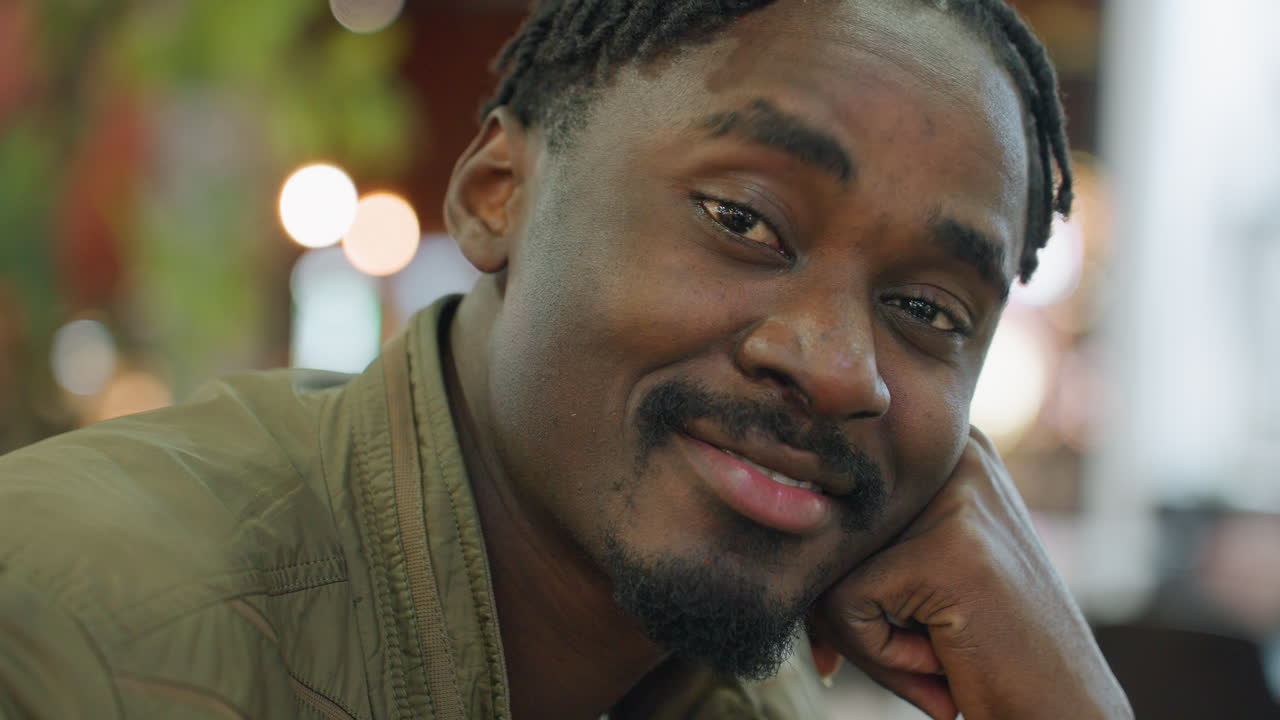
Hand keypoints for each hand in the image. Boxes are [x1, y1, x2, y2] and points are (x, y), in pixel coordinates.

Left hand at [809, 428, 1131, 719]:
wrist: (1064, 714)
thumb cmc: (978, 646)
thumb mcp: (914, 568)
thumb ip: (855, 535)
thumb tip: (763, 529)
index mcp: (947, 444)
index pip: (835, 491)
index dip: (837, 562)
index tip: (871, 615)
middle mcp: (957, 451)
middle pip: (827, 523)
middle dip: (844, 602)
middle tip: (916, 645)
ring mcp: (957, 497)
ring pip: (828, 564)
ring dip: (865, 633)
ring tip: (937, 650)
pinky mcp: (947, 551)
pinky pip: (845, 606)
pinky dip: (879, 655)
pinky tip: (942, 663)